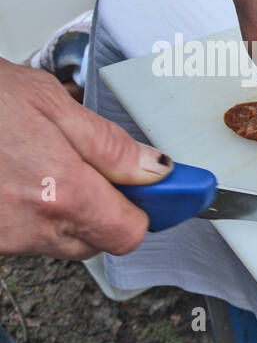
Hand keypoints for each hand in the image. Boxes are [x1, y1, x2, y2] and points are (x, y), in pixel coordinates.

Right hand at [0, 59, 172, 259]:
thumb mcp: (47, 102)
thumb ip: (108, 145)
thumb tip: (156, 170)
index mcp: (60, 193)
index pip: (131, 233)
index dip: (147, 209)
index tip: (153, 188)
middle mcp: (32, 227)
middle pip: (98, 240)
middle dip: (107, 208)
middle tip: (93, 165)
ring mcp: (3, 237)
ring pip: (60, 239)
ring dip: (65, 208)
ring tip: (38, 160)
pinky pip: (24, 235)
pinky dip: (29, 211)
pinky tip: (12, 175)